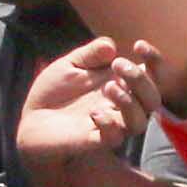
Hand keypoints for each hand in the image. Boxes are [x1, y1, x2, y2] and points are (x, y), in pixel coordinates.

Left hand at [14, 37, 158, 176]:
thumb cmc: (55, 92)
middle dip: (141, 80)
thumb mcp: (70, 65)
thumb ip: (90, 54)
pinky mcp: (94, 141)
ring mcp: (110, 125)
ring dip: (130, 103)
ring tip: (108, 88)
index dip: (155, 61)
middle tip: (118, 65)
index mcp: (121, 85)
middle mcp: (122, 107)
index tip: (139, 46)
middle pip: (152, 99)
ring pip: (139, 122)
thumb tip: (111, 46)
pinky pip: (114, 138)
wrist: (31, 118)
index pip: (152, 76)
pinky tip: (93, 113)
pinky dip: (109, 125)